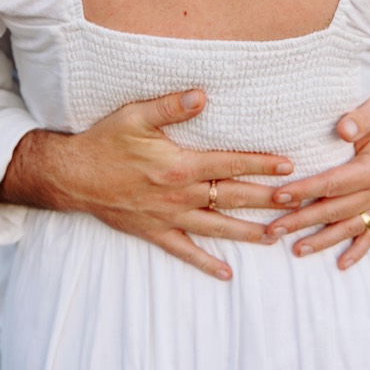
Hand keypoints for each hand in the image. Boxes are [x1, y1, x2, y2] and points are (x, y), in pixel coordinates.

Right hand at [2, 90, 292, 280]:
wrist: (70, 176)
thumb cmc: (103, 141)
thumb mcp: (134, 115)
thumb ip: (170, 106)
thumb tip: (203, 95)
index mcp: (179, 165)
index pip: (230, 164)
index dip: (261, 164)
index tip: (289, 165)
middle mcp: (178, 194)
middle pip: (232, 198)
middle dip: (267, 200)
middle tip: (298, 203)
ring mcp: (167, 216)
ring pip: (216, 227)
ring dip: (247, 232)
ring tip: (276, 236)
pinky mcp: (153, 231)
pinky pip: (184, 251)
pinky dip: (206, 262)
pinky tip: (226, 273)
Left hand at [264, 43, 369, 268]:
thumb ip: (360, 117)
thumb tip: (343, 129)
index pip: (333, 183)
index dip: (305, 190)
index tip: (278, 196)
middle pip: (335, 210)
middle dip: (302, 222)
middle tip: (272, 230)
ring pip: (349, 227)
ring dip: (323, 241)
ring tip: (296, 250)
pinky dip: (358, 251)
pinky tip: (341, 265)